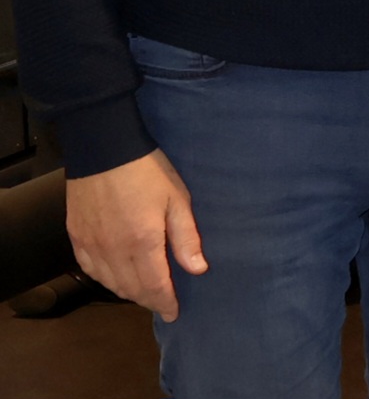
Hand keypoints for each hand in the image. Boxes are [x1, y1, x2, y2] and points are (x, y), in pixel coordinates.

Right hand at [65, 150, 204, 322]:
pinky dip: (105, 279)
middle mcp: (113, 250)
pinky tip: (115, 277)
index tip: (173, 313)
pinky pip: (89, 269)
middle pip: (131, 289)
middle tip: (162, 303)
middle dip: (148, 300)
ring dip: (127, 292)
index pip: (154, 286)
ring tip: (144, 293)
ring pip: (109, 282)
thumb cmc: (147, 172)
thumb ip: (186, 238)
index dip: (164, 303)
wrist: (105, 150)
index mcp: (143, 242)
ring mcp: (91, 244)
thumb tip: (197, 269)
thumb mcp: (178, 200)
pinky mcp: (76, 236)